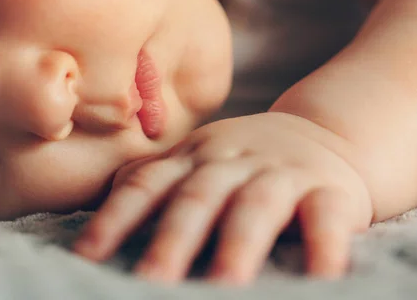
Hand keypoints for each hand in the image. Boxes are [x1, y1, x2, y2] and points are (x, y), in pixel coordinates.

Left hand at [73, 112, 372, 284]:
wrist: (324, 132)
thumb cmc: (246, 159)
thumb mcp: (198, 157)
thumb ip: (155, 176)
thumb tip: (103, 201)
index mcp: (193, 159)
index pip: (147, 185)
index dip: (115, 217)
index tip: (86, 255)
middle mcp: (232, 163)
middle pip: (197, 199)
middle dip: (171, 241)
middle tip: (148, 282)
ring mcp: (282, 174)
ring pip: (255, 207)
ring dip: (238, 247)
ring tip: (224, 288)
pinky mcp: (330, 191)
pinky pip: (327, 219)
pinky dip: (325, 248)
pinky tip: (321, 279)